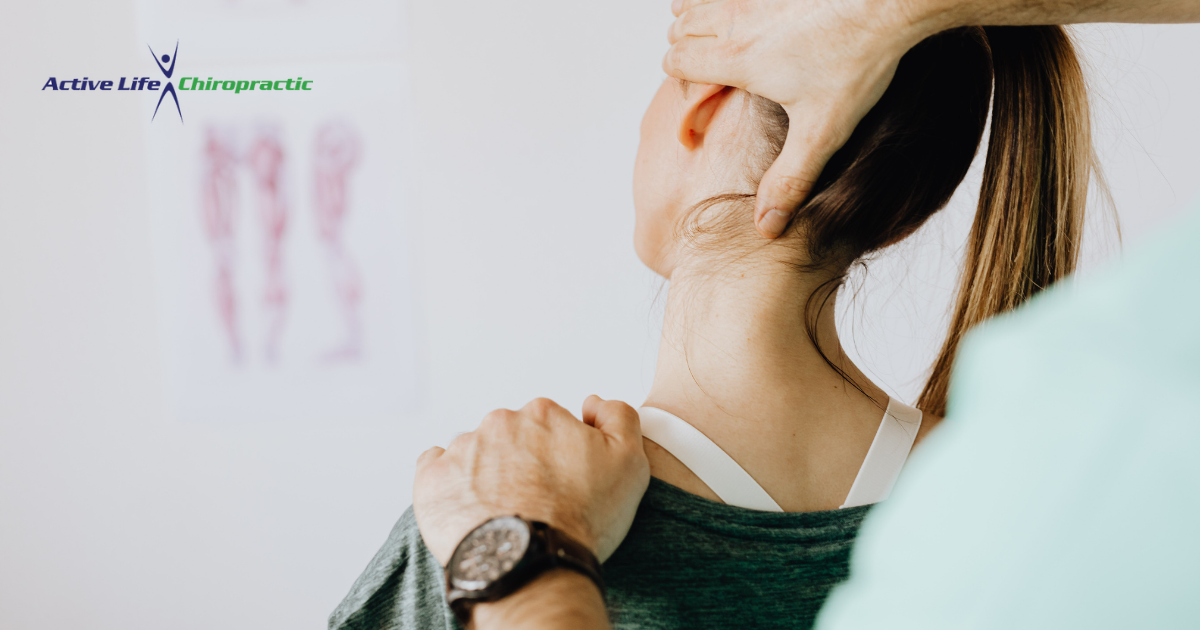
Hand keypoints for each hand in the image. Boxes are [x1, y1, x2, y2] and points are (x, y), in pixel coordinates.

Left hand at [413, 396, 650, 564]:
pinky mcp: (432, 479)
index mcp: (542, 414)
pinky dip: (450, 482)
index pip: (549, 425)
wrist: (531, 566)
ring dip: (486, 474)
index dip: (558, 455)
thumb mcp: (629, 463)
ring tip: (503, 512)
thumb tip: (592, 403)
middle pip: (510, 437)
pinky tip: (467, 505)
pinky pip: (436, 468)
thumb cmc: (580, 519)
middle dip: (521, 462)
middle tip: (535, 501)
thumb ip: (618, 417)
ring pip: (475, 454)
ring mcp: (462, 450)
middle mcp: (499, 423)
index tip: (562, 483)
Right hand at [664, 0, 941, 236]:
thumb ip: (790, 180)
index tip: (705, 95)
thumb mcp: (822, 132)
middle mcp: (737, 21)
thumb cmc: (857, 62)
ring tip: (724, 41)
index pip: (676, 62)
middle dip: (687, 50)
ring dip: (700, 19)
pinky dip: (726, 0)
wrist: (889, 4)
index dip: (682, 80)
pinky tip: (752, 15)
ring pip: (698, 1)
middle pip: (680, 28)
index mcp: (738, 59)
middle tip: (715, 72)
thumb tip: (766, 227)